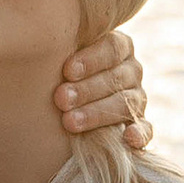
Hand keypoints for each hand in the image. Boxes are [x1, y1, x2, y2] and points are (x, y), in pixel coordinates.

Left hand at [58, 28, 151, 155]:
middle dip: (86, 90)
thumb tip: (38, 43)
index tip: (67, 71)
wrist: (66, 100)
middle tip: (61, 99)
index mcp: (119, 46)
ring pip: (125, 104)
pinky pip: (145, 129)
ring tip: (70, 122)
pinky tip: (128, 139)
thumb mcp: (63, 54)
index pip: (112, 48)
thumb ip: (60, 47)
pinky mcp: (139, 123)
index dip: (91, 60)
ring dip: (97, 114)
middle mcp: (132, 70)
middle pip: (116, 78)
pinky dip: (139, 134)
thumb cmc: (60, 70)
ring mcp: (137, 97)